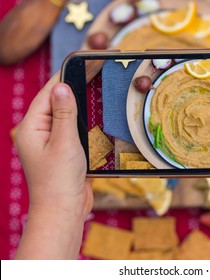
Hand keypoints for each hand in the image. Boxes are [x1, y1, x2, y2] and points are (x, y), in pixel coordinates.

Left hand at [16, 72, 92, 220]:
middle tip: (96, 75)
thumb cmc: (59, 179)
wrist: (64, 210)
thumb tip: (61, 86)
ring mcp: (52, 142)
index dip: (65, 76)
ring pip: (68, 116)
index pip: (48, 93)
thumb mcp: (64, 142)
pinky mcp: (65, 151)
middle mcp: (40, 132)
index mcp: (32, 127)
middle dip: (76, 89)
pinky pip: (75, 130)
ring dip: (82, 106)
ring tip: (98, 91)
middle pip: (58, 103)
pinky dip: (85, 122)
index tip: (82, 61)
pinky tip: (98, 117)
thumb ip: (64, 113)